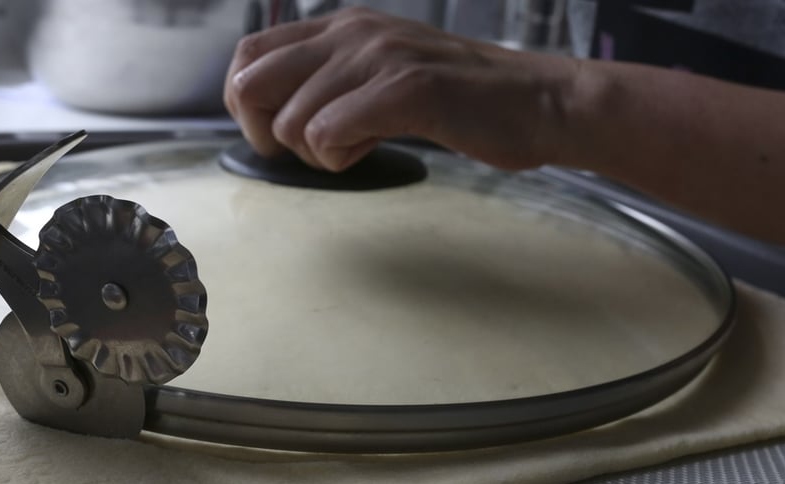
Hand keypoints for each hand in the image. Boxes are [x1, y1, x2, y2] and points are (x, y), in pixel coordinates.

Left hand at [224, 6, 577, 172]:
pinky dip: (340, 157)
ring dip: (315, 153)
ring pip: (291, 120)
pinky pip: (328, 133)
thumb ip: (334, 82)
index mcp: (343, 26)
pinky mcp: (405, 89)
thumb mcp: (385, 74)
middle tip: (306, 150)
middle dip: (265, 132)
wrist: (537, 101)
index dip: (247, 104)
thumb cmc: (462, 100)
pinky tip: (371, 148)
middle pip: (252, 83)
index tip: (278, 134)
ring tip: (359, 146)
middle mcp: (353, 32)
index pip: (250, 55)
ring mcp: (379, 57)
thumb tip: (276, 113)